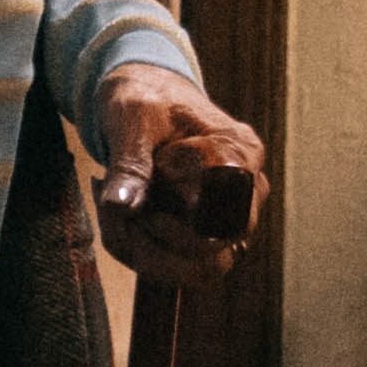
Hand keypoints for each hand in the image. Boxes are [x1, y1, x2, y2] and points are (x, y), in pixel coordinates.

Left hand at [91, 64, 269, 286]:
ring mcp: (235, 214)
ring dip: (150, 257)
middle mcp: (248, 188)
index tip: (146, 209)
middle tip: (117, 210)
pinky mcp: (214, 232)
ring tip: (120, 218)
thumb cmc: (145, 99)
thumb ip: (129, 163)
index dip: (185, 225)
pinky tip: (128, 226)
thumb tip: (122, 207)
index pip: (229, 212)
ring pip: (204, 270)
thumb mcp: (131, 120)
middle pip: (216, 250)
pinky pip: (188, 267)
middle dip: (154, 243)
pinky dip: (148, 257)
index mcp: (237, 151)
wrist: (150, 96)